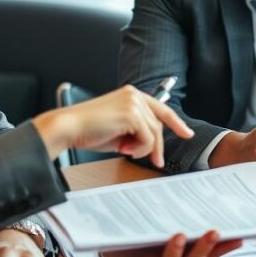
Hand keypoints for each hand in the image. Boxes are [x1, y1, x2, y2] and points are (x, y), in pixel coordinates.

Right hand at [34, 85, 192, 166]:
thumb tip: (151, 145)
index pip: (161, 108)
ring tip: (126, 151)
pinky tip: (123, 149)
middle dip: (157, 146)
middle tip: (156, 161)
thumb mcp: (119, 130)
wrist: (69, 127)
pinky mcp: (131, 114)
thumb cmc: (88, 130)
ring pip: (154, 133)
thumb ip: (136, 131)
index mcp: (131, 95)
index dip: (176, 123)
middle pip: (159, 124)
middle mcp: (134, 95)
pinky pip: (147, 138)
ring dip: (144, 149)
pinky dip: (139, 149)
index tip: (187, 134)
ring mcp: (134, 103)